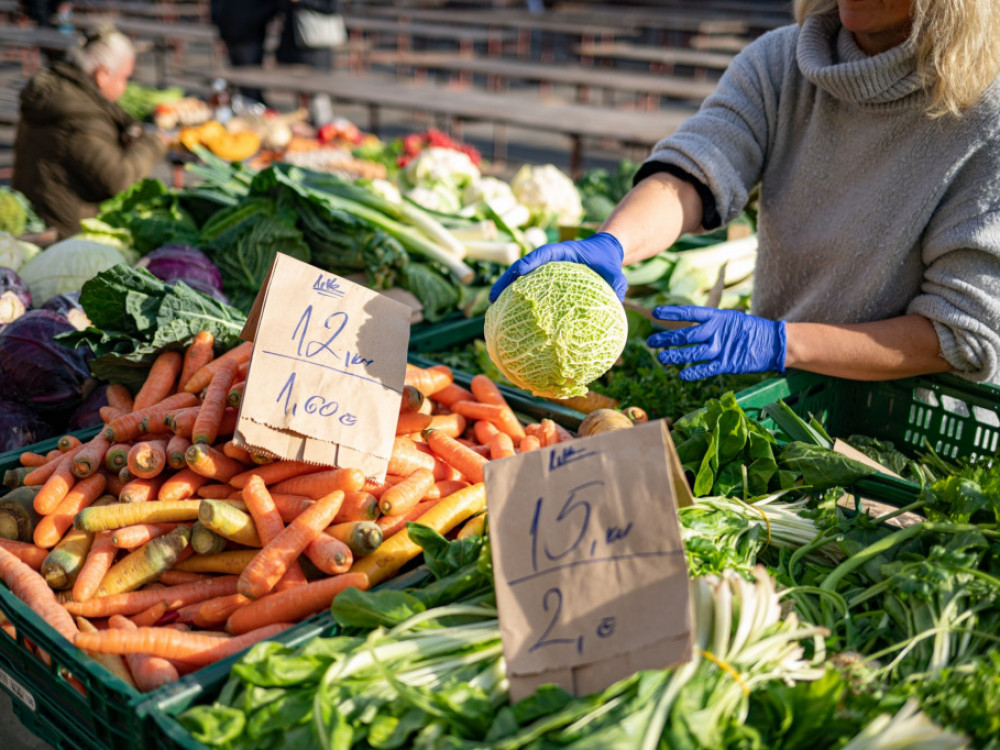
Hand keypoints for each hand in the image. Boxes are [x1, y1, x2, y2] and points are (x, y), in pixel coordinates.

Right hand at [489, 232, 627, 301]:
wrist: (605, 256)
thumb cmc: (609, 264)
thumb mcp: (615, 273)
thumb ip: (617, 285)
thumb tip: (616, 302)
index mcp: (563, 253)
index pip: (542, 254)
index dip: (529, 262)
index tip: (519, 272)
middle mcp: (549, 261)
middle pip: (522, 268)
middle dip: (506, 281)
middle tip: (492, 298)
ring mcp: (544, 271)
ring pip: (520, 279)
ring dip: (506, 292)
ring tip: (493, 308)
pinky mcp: (545, 281)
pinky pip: (529, 289)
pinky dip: (518, 300)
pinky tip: (511, 317)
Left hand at [646, 306, 785, 379]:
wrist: (774, 343)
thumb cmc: (749, 331)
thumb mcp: (729, 320)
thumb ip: (710, 323)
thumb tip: (689, 325)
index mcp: (717, 317)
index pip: (689, 313)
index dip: (672, 312)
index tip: (655, 312)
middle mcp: (716, 331)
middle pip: (686, 335)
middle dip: (666, 338)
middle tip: (650, 341)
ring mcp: (721, 348)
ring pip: (692, 353)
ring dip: (675, 356)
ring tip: (660, 359)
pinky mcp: (727, 364)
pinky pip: (707, 369)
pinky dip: (694, 372)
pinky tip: (681, 375)